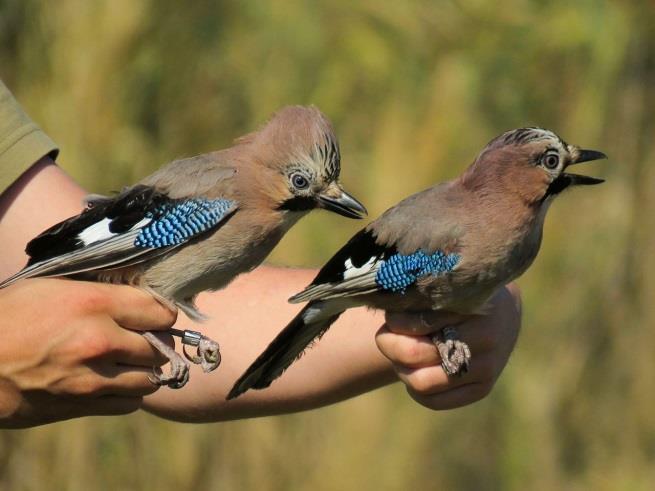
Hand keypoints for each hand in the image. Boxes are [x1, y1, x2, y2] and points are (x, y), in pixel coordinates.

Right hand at [0, 278, 176, 427]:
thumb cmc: (8, 316)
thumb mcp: (50, 286)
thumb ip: (97, 289)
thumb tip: (136, 291)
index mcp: (92, 303)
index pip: (159, 310)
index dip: (163, 313)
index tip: (157, 315)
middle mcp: (99, 340)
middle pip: (160, 346)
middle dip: (157, 342)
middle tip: (144, 338)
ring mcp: (92, 378)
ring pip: (150, 378)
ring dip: (145, 370)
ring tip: (131, 361)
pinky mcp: (81, 405)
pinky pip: (129, 403)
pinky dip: (129, 393)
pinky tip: (116, 382)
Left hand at [375, 284, 520, 409]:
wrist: (501, 317)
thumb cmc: (458, 300)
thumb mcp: (440, 291)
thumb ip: (415, 303)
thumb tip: (390, 321)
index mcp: (470, 305)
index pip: (418, 322)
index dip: (395, 322)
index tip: (392, 317)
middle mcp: (484, 336)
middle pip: (414, 354)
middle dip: (391, 347)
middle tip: (389, 338)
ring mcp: (486, 366)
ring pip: (421, 383)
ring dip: (402, 369)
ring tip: (402, 355)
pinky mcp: (483, 388)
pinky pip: (434, 401)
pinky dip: (415, 389)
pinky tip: (418, 371)